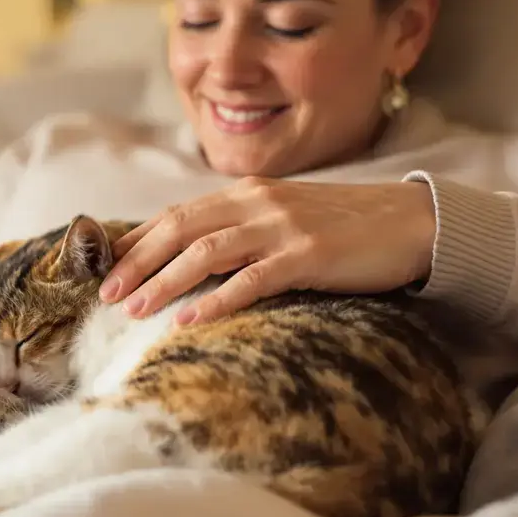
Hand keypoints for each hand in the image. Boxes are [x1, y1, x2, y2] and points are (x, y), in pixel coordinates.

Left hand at [99, 177, 437, 323]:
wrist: (414, 223)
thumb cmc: (343, 229)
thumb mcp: (282, 220)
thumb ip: (239, 232)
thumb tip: (189, 261)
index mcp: (246, 194)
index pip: (176, 215)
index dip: (136, 241)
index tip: (103, 268)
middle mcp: (257, 204)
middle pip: (179, 229)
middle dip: (136, 262)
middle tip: (105, 294)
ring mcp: (282, 227)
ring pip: (205, 251)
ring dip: (163, 281)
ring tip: (133, 310)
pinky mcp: (309, 255)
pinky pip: (251, 280)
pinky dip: (215, 300)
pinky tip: (187, 322)